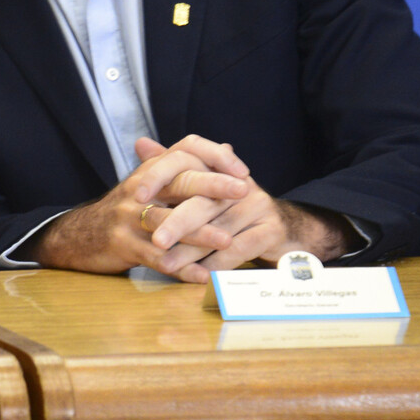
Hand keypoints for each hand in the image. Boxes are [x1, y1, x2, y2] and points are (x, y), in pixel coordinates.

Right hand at [35, 135, 252, 273]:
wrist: (79, 235)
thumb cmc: (126, 210)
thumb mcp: (153, 183)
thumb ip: (190, 168)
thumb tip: (229, 148)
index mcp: (150, 170)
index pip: (185, 149)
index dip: (214, 156)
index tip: (242, 170)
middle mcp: (138, 188)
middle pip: (179, 181)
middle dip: (213, 186)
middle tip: (245, 192)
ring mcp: (127, 215)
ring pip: (167, 221)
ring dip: (199, 233)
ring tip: (227, 241)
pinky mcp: (120, 243)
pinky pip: (154, 257)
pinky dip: (180, 269)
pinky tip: (202, 276)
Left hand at [135, 138, 350, 282]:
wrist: (281, 229)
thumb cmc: (230, 210)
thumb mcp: (200, 189)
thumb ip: (171, 169)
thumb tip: (140, 144)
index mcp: (217, 167)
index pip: (186, 161)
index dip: (160, 176)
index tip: (138, 195)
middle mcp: (238, 182)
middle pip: (201, 201)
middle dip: (175, 224)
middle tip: (155, 241)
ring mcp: (257, 205)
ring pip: (218, 230)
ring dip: (191, 252)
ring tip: (167, 265)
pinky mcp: (271, 229)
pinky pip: (240, 248)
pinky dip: (217, 263)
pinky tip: (200, 275)